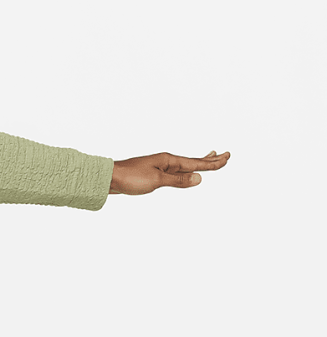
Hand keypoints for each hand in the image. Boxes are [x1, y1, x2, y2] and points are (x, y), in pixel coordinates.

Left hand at [109, 150, 229, 195]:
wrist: (108, 178)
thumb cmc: (130, 178)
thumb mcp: (156, 181)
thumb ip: (178, 181)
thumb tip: (199, 178)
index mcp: (169, 161)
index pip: (196, 162)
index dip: (212, 163)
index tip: (227, 157)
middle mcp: (166, 162)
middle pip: (193, 161)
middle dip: (210, 160)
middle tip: (226, 155)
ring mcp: (159, 167)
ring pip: (184, 166)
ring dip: (199, 163)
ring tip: (210, 157)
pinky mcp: (152, 175)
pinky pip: (174, 172)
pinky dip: (184, 171)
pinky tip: (183, 172)